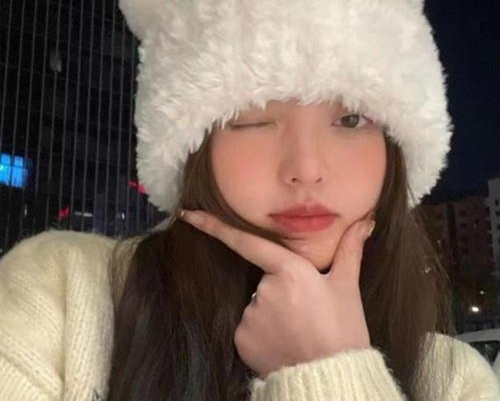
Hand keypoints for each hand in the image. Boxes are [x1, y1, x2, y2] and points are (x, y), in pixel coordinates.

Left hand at [178, 208, 375, 378]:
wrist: (333, 379)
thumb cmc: (343, 330)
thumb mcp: (346, 288)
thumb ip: (350, 251)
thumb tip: (365, 222)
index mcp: (289, 270)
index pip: (246, 242)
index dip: (215, 226)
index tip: (188, 214)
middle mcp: (264, 290)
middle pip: (263, 280)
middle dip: (279, 289)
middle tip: (305, 311)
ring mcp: (250, 316)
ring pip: (256, 304)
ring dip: (272, 311)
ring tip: (297, 330)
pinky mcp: (242, 339)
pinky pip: (248, 326)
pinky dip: (262, 331)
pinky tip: (283, 342)